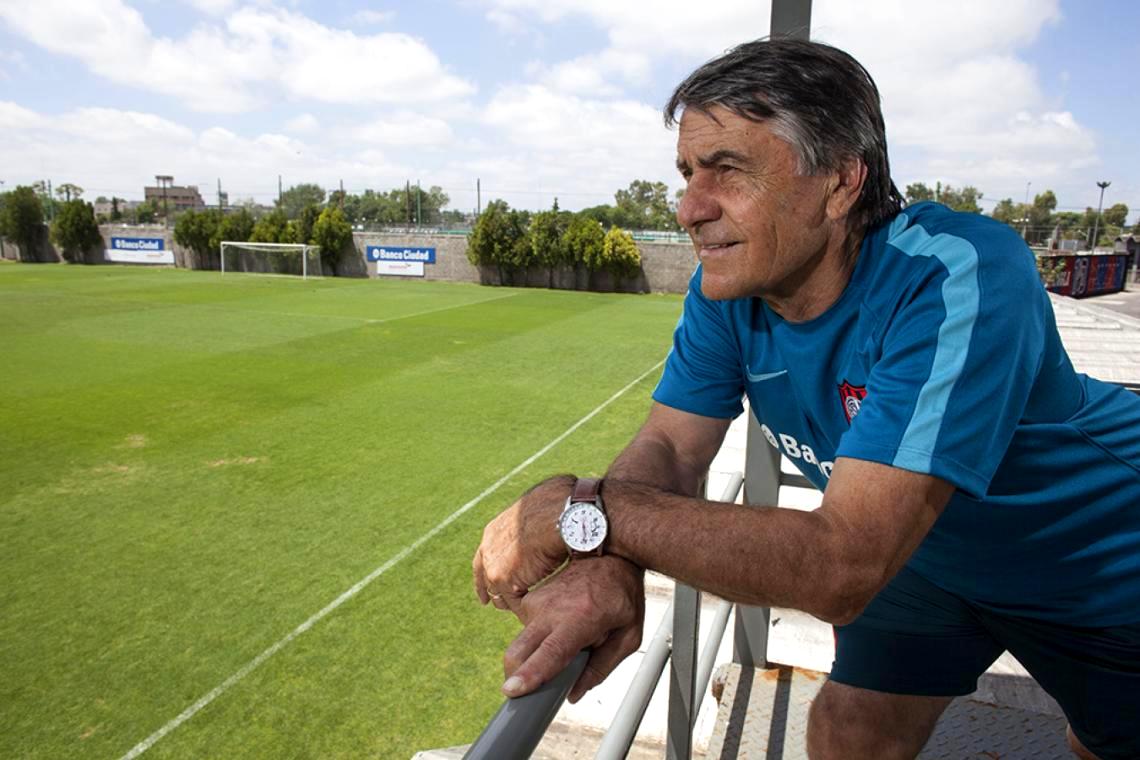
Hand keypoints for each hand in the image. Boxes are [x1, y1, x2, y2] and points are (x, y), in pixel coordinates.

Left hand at [473, 475, 574, 607]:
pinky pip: (512, 602)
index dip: (489, 565)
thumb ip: (544, 506)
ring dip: (508, 601)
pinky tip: (533, 613)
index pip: (486, 552)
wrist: (563, 514)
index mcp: (496, 528)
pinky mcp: (504, 580)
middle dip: (489, 588)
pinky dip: (521, 609)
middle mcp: (489, 546)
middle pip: (484, 574)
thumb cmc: (563, 502)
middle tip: (490, 602)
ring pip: (498, 591)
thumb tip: (560, 495)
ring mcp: (494, 564)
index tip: (490, 578)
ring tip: (520, 611)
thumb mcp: (546, 499)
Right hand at [501, 555, 643, 702]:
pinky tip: (561, 627)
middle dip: (517, 677)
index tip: (512, 690)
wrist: (608, 555)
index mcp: (579, 619)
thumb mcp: (628, 635)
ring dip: (536, 655)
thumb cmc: (621, 593)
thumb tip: (574, 693)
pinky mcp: (529, 600)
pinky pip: (526, 632)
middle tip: (535, 689)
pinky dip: (540, 638)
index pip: (550, 652)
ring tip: (568, 641)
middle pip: (519, 652)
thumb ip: (602, 667)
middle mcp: (551, 610)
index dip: (530, 674)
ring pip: (522, 645)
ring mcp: (536, 602)